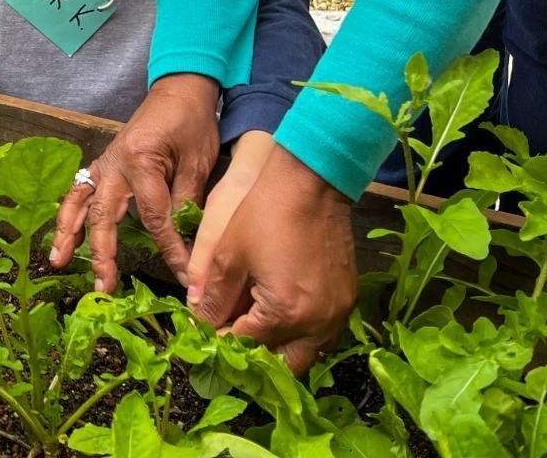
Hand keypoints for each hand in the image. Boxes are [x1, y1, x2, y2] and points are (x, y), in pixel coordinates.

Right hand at [49, 73, 220, 290]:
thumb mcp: (199, 161)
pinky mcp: (102, 165)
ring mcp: (104, 164)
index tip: (183, 276)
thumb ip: (186, 200)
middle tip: (103, 285)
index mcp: (141, 161)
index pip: (155, 217)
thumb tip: (185, 242)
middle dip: (102, 253)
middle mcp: (115, 164)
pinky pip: (80, 192)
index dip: (169, 249)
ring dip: (68, 234)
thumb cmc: (192, 122)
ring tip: (58, 261)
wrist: (179, 90)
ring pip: (80, 203)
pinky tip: (64, 237)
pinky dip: (70, 215)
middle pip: (104, 216)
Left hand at [189, 145, 358, 375]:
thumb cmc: (264, 212)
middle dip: (254, 358)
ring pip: (307, 352)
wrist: (311, 181)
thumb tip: (198, 320)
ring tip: (252, 326)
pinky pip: (323, 332)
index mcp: (284, 314)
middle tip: (230, 338)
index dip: (218, 340)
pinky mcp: (348, 299)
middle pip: (283, 365)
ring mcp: (338, 313)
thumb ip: (213, 295)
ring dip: (280, 348)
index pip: (245, 345)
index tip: (203, 333)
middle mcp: (318, 323)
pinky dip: (300, 331)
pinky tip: (278, 311)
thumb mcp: (228, 254)